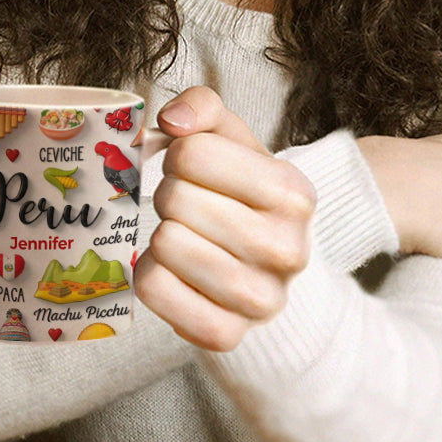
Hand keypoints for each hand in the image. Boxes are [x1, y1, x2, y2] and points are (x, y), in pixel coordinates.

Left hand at [133, 87, 314, 351]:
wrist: (265, 265)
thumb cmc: (238, 192)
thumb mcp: (231, 139)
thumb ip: (203, 106)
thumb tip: (171, 120)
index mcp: (293, 192)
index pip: (191, 153)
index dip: (178, 155)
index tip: (192, 168)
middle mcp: (288, 249)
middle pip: (174, 200)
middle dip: (168, 195)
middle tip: (186, 206)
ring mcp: (261, 300)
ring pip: (164, 245)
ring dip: (160, 233)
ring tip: (183, 235)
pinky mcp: (226, 335)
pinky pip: (152, 289)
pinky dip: (149, 273)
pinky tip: (173, 270)